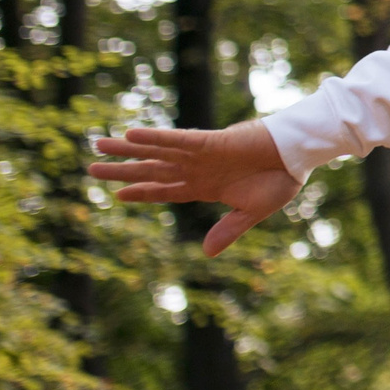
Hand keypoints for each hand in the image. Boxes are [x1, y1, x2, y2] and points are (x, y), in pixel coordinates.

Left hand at [90, 121, 300, 255]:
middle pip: (151, 170)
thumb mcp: (252, 212)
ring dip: (127, 149)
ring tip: (99, 145)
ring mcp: (201, 155)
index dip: (141, 192)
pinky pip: (177, 139)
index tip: (118, 194)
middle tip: (91, 168)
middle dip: (122, 170)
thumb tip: (206, 254)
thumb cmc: (280, 181)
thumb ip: (228, 230)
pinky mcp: (210, 141)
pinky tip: (133, 134)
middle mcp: (197, 170)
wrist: (298, 157)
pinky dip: (155, 137)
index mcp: (205, 187)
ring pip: (155, 152)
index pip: (165, 190)